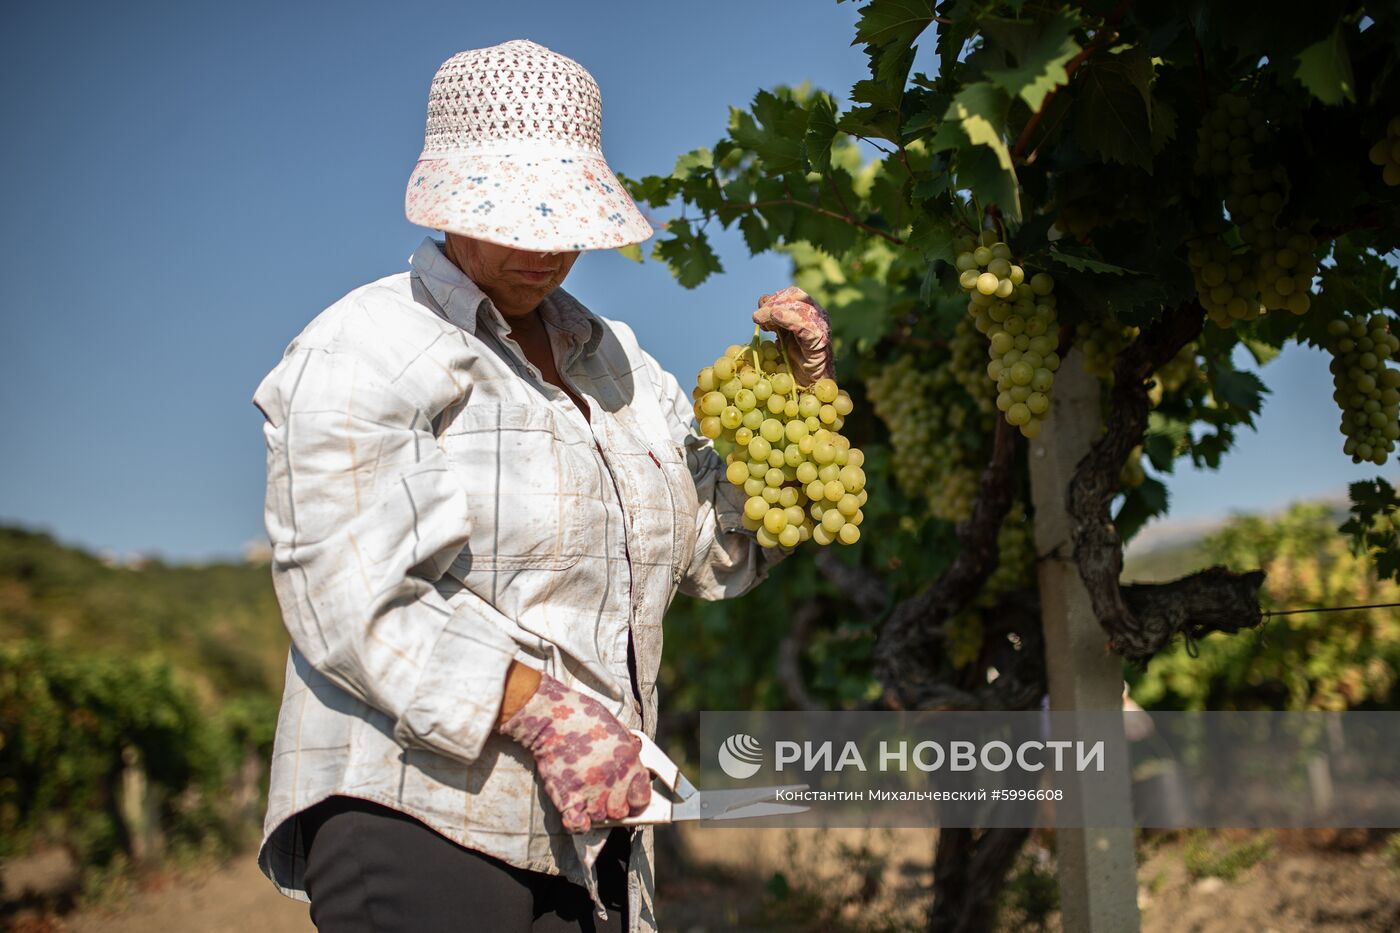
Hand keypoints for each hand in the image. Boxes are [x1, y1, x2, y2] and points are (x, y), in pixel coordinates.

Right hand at [498, 671, 651, 831]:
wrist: (552, 717)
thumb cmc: (584, 717)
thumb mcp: (618, 728)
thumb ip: (628, 751)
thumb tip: (635, 764)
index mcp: (629, 762)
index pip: (643, 798)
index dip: (637, 798)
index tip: (630, 795)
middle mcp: (613, 780)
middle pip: (621, 812)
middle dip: (615, 805)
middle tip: (605, 793)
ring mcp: (590, 792)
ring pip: (601, 819)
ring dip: (596, 811)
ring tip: (588, 795)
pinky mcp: (567, 798)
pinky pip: (578, 825)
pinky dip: (578, 823)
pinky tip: (577, 812)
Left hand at [752, 286, 833, 386]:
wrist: (811, 385)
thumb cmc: (796, 363)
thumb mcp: (783, 336)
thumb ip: (775, 320)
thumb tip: (762, 303)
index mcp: (809, 312)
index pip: (791, 294)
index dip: (774, 298)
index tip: (759, 311)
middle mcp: (817, 316)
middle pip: (794, 296)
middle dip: (772, 304)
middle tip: (758, 318)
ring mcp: (820, 326)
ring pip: (796, 308)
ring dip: (774, 312)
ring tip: (761, 322)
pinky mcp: (820, 340)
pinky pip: (803, 325)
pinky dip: (787, 319)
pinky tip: (773, 321)